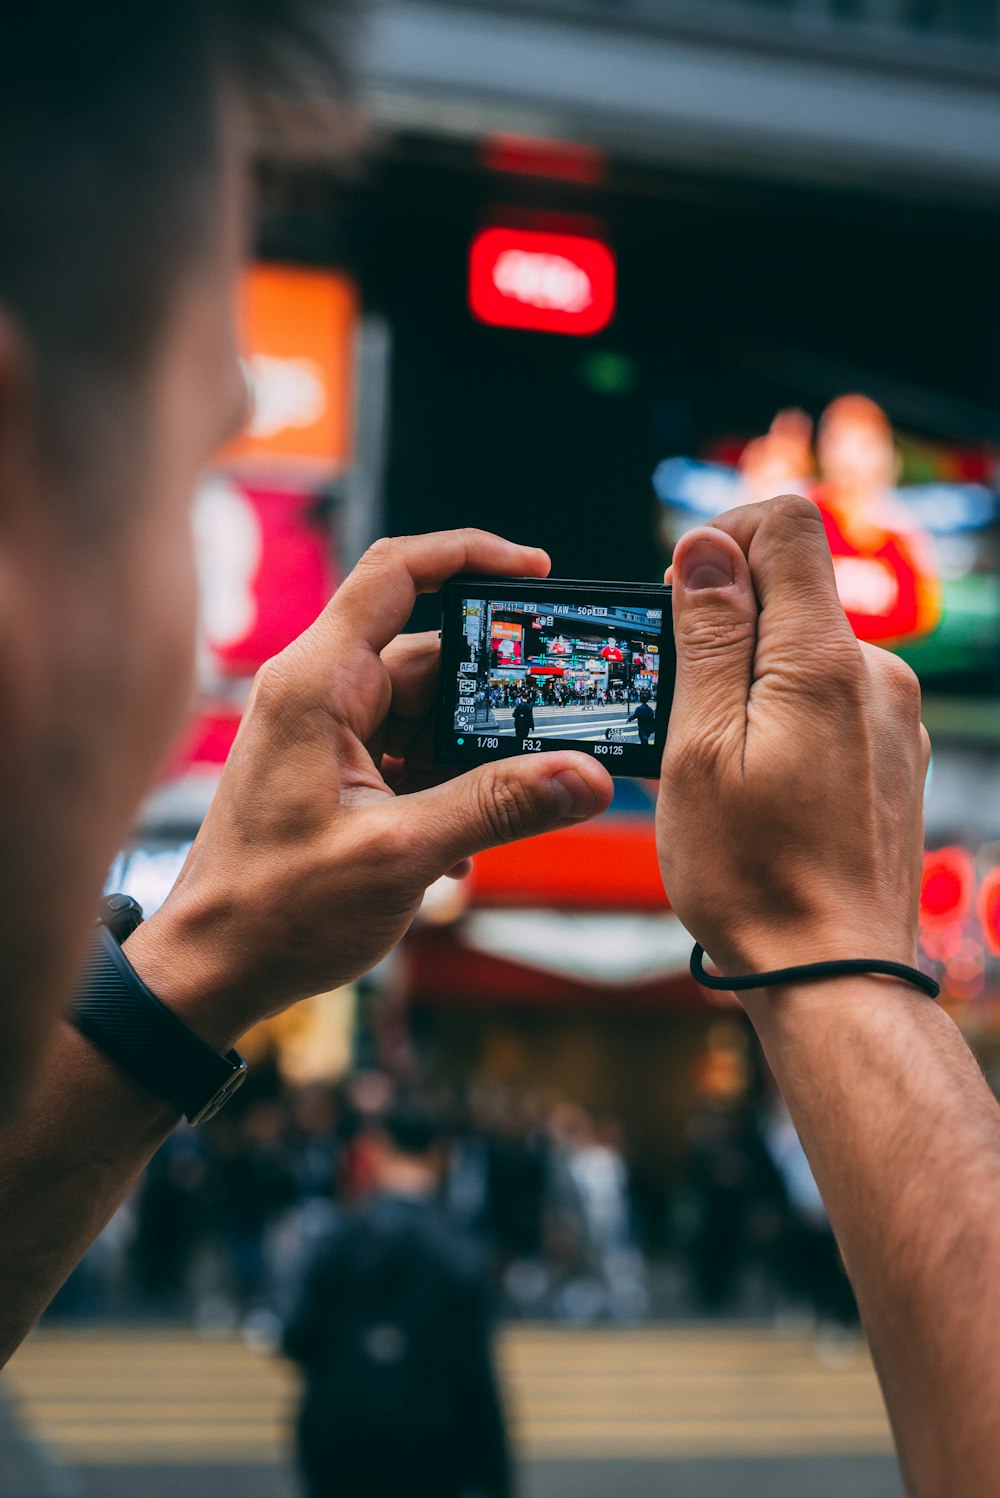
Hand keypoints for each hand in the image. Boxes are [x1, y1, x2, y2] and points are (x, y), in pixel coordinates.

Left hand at [126, 530, 613, 1046]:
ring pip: (428, 716)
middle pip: (430, 658)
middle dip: (495, 696)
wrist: (213, 972)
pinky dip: (448, 792)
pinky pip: (412, 759)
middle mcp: (321, 695)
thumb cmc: (272, 910)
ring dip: (473, 762)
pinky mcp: (338, 775)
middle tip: (557, 727)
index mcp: (317, 683)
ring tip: (507, 811)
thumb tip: (586, 777)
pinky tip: (463, 850)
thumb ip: (497, 806)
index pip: (395, 574)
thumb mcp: (398, 854)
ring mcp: (328, 736)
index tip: (535, 569)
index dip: (468, 554)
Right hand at [657, 494, 928, 981]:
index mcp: (824, 660)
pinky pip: (828, 701)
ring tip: (712, 763)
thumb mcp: (699, 749)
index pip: (787, 525)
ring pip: (805, 652)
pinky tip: (754, 784)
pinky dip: (780, 717)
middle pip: (792, 591)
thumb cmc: (755, 876)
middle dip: (724, 625)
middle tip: (677, 706)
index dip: (722, 538)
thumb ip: (706, 637)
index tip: (679, 599)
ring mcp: (893, 717)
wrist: (833, 974)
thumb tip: (705, 545)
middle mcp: (876, 675)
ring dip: (748, 681)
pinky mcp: (893, 755)